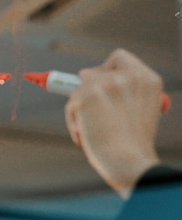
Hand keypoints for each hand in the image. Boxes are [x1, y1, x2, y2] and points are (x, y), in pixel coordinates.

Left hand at [65, 49, 162, 197]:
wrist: (129, 161)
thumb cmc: (131, 144)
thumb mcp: (137, 111)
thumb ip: (120, 92)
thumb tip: (83, 74)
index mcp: (148, 80)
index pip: (119, 58)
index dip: (104, 69)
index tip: (96, 83)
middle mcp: (130, 77)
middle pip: (92, 75)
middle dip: (87, 95)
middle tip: (93, 117)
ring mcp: (108, 83)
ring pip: (78, 90)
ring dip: (79, 111)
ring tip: (92, 131)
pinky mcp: (88, 94)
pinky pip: (71, 104)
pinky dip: (73, 121)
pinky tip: (86, 135)